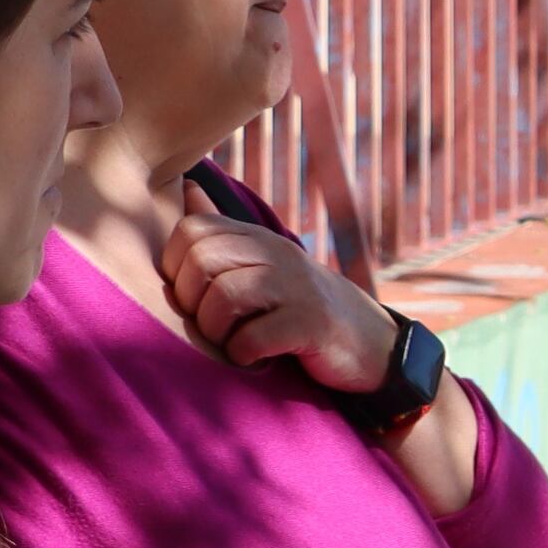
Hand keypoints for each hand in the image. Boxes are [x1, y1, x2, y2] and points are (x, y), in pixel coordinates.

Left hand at [161, 185, 398, 393]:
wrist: (371, 343)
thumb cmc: (302, 305)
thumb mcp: (265, 261)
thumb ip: (224, 231)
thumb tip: (188, 188)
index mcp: (259, 238)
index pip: (193, 229)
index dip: (176, 266)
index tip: (192, 296)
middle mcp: (277, 254)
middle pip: (203, 260)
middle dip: (192, 302)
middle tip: (209, 325)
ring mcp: (298, 287)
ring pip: (225, 297)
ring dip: (215, 333)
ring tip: (230, 344)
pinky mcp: (313, 324)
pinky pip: (254, 337)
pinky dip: (243, 354)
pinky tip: (253, 359)